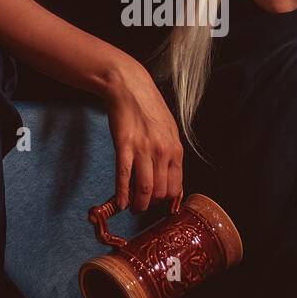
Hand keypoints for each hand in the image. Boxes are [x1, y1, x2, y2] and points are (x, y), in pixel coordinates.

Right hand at [104, 63, 183, 212]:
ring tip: (133, 208)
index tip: (158, 204)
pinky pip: (124, 177)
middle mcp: (162, 152)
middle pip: (160, 192)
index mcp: (175, 149)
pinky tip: (120, 204)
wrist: (130, 88)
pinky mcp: (124, 146)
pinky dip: (122, 194)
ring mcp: (143, 150)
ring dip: (139, 204)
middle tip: (144, 206)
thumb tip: (169, 176)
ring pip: (144, 189)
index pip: (175, 186)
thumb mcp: (169, 130)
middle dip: (151, 204)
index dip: (166, 200)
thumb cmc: (150, 108)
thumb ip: (170, 153)